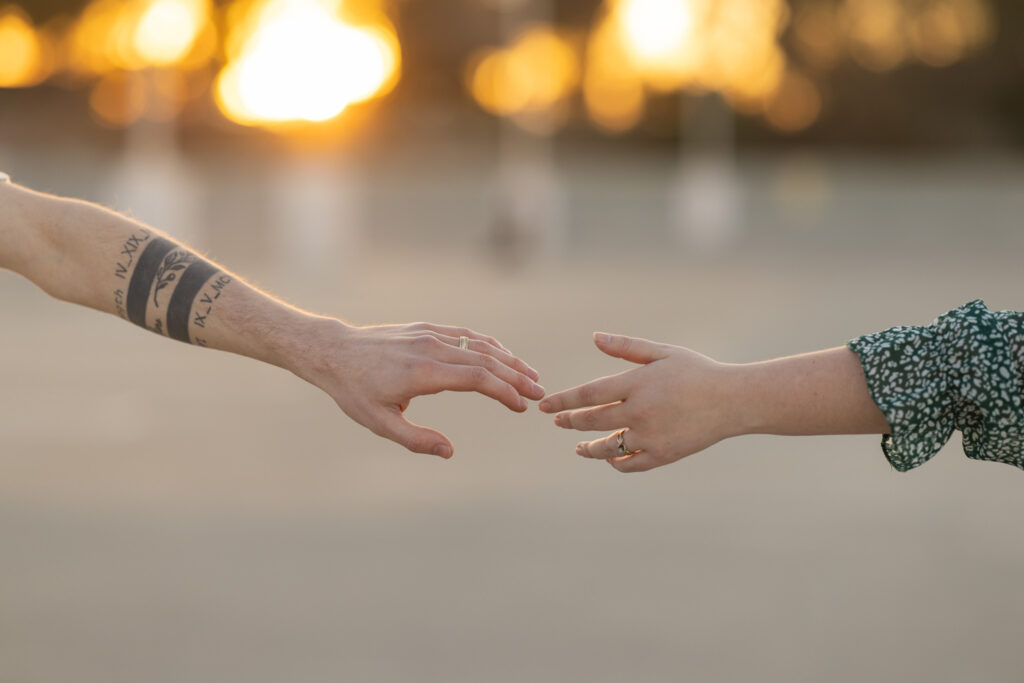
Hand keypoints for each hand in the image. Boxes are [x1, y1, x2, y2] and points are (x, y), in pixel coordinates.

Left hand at [297, 318, 543, 457]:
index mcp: (423, 373)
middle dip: (516, 377)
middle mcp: (432, 348)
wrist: (334, 352)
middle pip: (486, 360)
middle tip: (540, 393)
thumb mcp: (379, 423)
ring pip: (480, 344)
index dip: (504, 392)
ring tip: (530, 376)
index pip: (477, 379)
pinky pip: (466, 334)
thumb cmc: (354, 391)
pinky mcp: (427, 328)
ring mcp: (430, 335)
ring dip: (509, 360)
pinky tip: (504, 356)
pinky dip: (490, 345)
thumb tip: (449, 452)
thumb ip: (416, 440)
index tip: (522, 406)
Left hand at [539, 333, 741, 472]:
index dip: (564, 401)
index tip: (546, 406)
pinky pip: (631, 464)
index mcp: (638, 383)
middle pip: (593, 421)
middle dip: (571, 422)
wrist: (734, 400)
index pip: (589, 395)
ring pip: (608, 448)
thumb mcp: (662, 352)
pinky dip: (616, 463)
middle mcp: (641, 412)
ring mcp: (652, 436)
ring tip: (578, 446)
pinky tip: (609, 457)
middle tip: (558, 421)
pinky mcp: (664, 454)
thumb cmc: (696, 371)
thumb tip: (595, 337)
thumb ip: (627, 347)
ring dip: (589, 448)